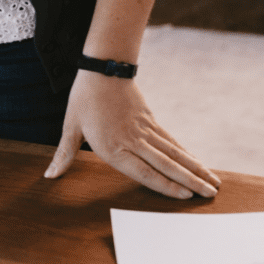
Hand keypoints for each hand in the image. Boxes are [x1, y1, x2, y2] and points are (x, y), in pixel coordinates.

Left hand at [44, 70, 220, 198]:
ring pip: (174, 153)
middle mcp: (132, 140)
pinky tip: (198, 163)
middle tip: (210, 195)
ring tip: (213, 183)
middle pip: (165, 164)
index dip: (164, 185)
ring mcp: (145, 130)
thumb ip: (64, 155)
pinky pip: (171, 141)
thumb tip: (49, 176)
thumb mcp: (70, 127)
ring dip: (195, 169)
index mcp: (112, 146)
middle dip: (189, 181)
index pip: (142, 171)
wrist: (103, 68)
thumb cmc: (84, 99)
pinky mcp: (151, 121)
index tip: (184, 196)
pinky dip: (186, 154)